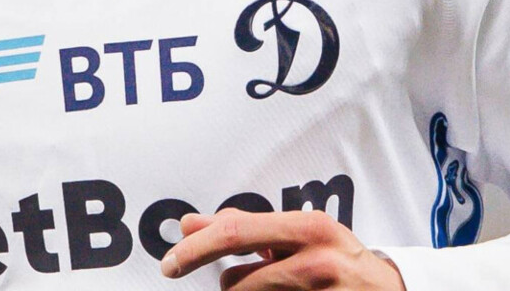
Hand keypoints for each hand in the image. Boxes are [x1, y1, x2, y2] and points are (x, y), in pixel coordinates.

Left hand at [160, 209, 405, 289]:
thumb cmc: (339, 260)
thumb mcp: (300, 234)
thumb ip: (246, 227)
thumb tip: (189, 224)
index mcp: (310, 228)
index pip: (236, 234)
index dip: (195, 249)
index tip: (170, 262)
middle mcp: (316, 262)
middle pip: (236, 282)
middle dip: (226, 287)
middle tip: (212, 284)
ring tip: (278, 289)